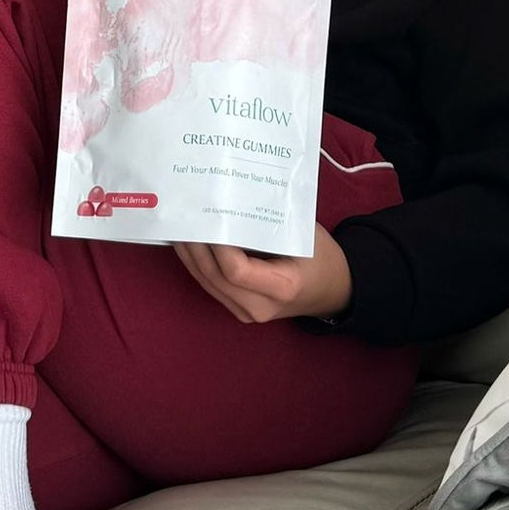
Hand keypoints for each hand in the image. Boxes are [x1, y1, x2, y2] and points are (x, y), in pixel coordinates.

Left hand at [171, 223, 352, 323]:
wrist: (332, 290)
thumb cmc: (320, 256)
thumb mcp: (303, 234)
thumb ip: (269, 221)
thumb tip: (231, 197)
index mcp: (281, 287)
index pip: (236, 270)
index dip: (217, 244)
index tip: (208, 214)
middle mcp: (259, 306)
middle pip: (214, 277)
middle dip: (194, 245)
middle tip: (181, 213)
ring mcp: (247, 312)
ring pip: (207, 282)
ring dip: (189, 254)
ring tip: (177, 224)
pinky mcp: (239, 309)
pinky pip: (211, 286)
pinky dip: (197, 263)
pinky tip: (187, 242)